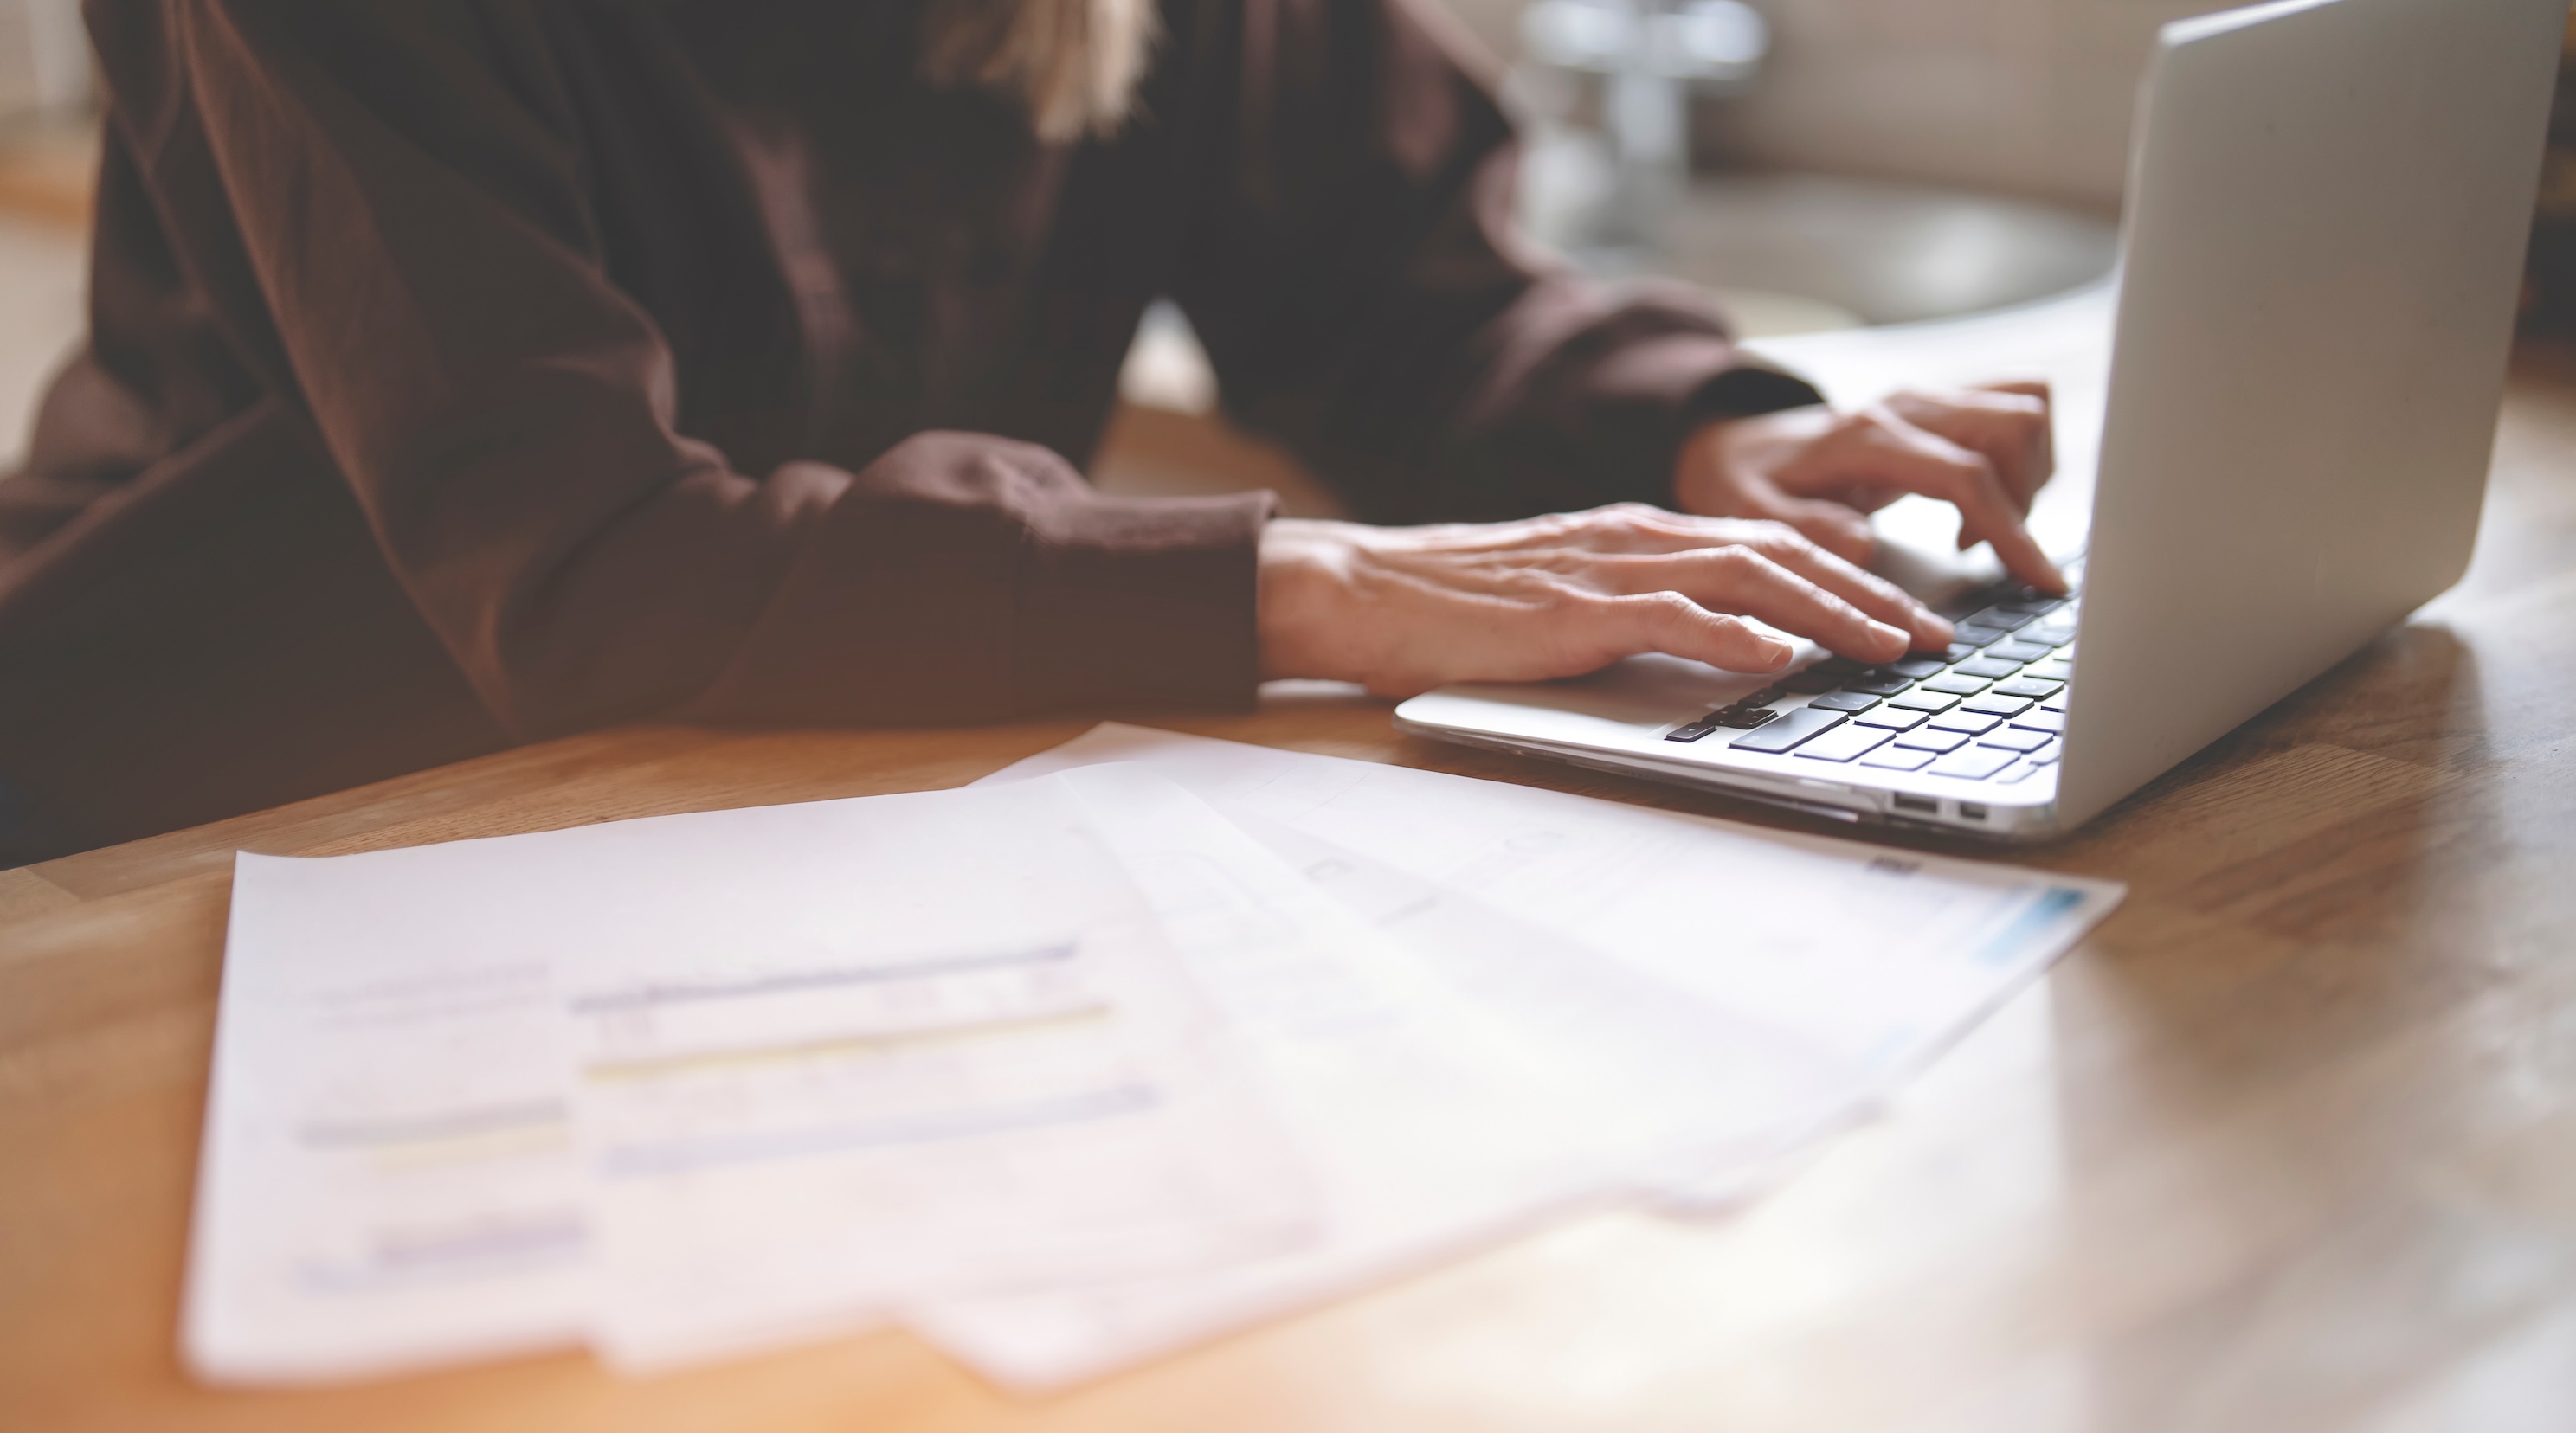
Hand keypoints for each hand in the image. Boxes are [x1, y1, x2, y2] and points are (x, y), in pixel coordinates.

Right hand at [1257, 505, 1955, 697]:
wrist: (1369, 589)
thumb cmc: (1460, 609)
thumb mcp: (1572, 601)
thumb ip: (1646, 613)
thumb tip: (1727, 650)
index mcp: (1641, 535)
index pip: (1769, 547)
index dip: (1848, 580)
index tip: (1905, 619)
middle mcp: (1638, 538)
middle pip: (1782, 554)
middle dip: (1868, 595)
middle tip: (1932, 640)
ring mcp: (1608, 568)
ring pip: (1747, 576)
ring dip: (1829, 613)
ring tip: (1888, 648)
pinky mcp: (1574, 608)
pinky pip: (1670, 613)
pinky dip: (1732, 632)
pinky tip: (1780, 655)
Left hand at [1675, 382, 2064, 591]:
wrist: (1738, 447)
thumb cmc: (1748, 484)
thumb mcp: (1753, 516)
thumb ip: (1806, 529)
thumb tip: (1862, 548)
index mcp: (1868, 438)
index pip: (1966, 473)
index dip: (2010, 527)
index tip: (2038, 580)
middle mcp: (1907, 407)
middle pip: (2015, 424)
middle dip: (2027, 496)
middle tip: (1987, 554)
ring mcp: (1927, 401)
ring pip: (2025, 408)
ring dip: (2027, 475)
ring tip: (1975, 535)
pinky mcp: (1939, 408)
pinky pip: (2012, 411)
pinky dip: (2018, 461)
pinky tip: (1975, 511)